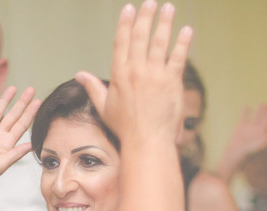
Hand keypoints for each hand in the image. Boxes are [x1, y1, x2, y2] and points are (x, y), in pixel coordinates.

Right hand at [0, 87, 38, 194]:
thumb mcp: (2, 164)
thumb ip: (16, 153)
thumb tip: (33, 145)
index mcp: (7, 144)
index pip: (22, 125)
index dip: (30, 113)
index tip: (38, 101)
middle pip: (12, 115)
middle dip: (22, 102)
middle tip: (31, 89)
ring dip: (5, 100)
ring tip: (13, 88)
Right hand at [75, 1, 192, 146]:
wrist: (146, 141)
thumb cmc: (125, 127)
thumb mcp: (104, 107)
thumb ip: (92, 88)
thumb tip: (79, 75)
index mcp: (119, 74)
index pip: (121, 42)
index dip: (125, 24)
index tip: (129, 9)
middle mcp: (136, 71)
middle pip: (141, 36)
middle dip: (146, 17)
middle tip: (151, 2)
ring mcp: (155, 75)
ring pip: (160, 42)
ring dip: (165, 22)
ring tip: (169, 7)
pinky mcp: (172, 82)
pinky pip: (179, 57)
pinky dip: (183, 43)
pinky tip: (187, 30)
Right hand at [219, 103, 266, 174]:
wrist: (236, 152)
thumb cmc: (249, 150)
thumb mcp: (262, 143)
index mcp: (262, 133)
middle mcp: (256, 129)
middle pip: (263, 118)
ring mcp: (249, 128)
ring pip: (255, 116)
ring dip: (259, 110)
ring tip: (262, 103)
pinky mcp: (240, 127)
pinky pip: (243, 117)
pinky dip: (244, 112)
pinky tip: (245, 106)